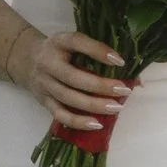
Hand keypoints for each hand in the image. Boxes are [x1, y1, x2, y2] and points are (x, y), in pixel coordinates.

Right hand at [8, 25, 132, 132]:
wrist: (28, 60)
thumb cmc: (63, 52)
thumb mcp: (76, 45)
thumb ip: (102, 57)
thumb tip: (138, 81)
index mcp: (59, 41)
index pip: (77, 42)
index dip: (98, 51)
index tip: (120, 60)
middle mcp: (48, 61)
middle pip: (73, 77)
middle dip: (100, 86)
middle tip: (123, 90)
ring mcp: (44, 83)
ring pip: (68, 97)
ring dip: (93, 105)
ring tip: (116, 108)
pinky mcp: (43, 101)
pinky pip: (60, 114)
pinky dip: (78, 121)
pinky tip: (96, 124)